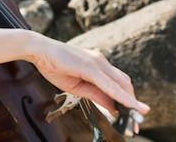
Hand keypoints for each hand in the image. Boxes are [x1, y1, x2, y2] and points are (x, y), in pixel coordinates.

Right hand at [30, 38, 149, 117]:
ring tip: (136, 118)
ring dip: (130, 102)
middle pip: (125, 84)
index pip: (119, 83)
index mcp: (97, 64)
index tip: (134, 115)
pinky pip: (109, 84)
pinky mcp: (90, 66)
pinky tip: (128, 105)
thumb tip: (113, 106)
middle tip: (136, 123)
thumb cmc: (54, 65)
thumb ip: (96, 94)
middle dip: (133, 104)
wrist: (39, 50)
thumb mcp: (77, 86)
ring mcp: (97, 62)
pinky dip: (120, 96)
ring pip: (121, 83)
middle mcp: (101, 61)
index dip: (129, 99)